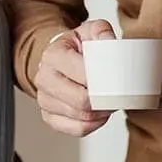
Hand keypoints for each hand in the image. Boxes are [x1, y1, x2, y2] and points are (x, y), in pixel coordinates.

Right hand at [34, 21, 116, 137]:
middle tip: (117, 94)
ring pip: (81, 117)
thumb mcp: (90, 31)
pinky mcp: (49, 117)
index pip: (83, 74)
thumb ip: (102, 31)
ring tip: (109, 101)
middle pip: (80, 101)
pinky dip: (93, 125)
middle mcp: (44, 78)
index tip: (117, 80)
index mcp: (53, 55)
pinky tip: (99, 114)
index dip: (104, 81)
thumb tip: (111, 43)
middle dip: (104, 100)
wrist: (59, 58)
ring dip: (101, 113)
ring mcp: (44, 100)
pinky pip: (76, 129)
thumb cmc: (76, 47)